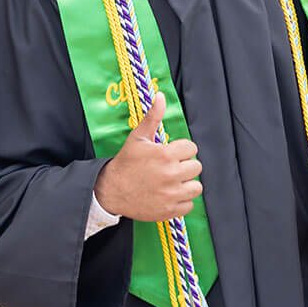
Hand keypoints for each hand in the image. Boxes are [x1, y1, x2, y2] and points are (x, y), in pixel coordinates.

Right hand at [93, 93, 202, 221]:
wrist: (111, 190)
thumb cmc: (126, 162)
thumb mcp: (138, 137)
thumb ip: (153, 116)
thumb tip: (160, 96)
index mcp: (166, 154)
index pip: (192, 148)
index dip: (182, 150)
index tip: (171, 154)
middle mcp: (171, 174)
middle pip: (196, 167)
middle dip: (185, 166)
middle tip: (171, 168)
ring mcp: (171, 194)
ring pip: (196, 187)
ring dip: (187, 184)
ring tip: (173, 181)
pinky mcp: (169, 210)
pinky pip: (189, 205)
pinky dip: (182, 201)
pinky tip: (169, 195)